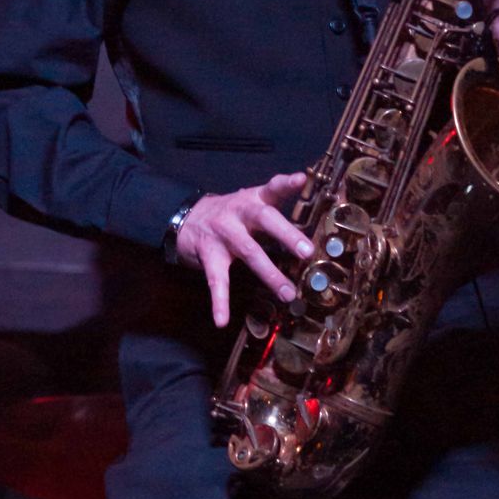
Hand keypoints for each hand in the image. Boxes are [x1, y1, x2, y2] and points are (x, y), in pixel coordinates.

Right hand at [174, 171, 314, 327]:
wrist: (187, 218)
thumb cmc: (232, 214)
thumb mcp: (252, 203)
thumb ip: (278, 213)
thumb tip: (311, 235)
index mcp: (254, 199)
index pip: (273, 187)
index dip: (287, 183)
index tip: (302, 179)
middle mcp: (239, 213)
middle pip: (265, 219)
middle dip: (286, 235)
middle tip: (307, 252)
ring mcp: (224, 234)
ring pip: (249, 252)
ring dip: (270, 274)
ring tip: (287, 293)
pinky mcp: (209, 255)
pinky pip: (216, 280)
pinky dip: (219, 301)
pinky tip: (222, 320)